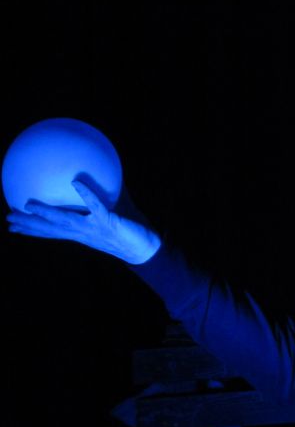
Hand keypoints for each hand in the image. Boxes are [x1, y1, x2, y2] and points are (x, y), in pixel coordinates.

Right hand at [6, 180, 161, 264]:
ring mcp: (94, 229)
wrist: (148, 249)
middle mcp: (83, 233)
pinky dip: (86, 194)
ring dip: (46, 213)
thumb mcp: (114, 215)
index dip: (32, 230)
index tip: (14, 227)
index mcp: (81, 233)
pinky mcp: (109, 222)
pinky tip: (75, 182)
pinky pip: (96, 205)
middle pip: (50, 229)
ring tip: (29, 205)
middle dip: (29, 224)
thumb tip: (99, 177)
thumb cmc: (132, 231)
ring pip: (65, 221)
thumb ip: (104, 198)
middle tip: (8, 219)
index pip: (52, 232)